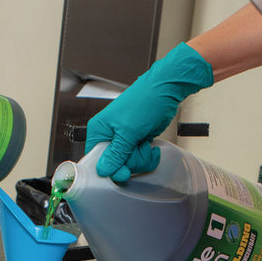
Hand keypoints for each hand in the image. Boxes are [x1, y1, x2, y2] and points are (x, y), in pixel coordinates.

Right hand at [85, 42, 212, 181]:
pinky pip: (138, 159)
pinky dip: (146, 156)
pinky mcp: (135, 141)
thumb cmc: (146, 100)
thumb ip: (116, 154)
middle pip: (113, 164)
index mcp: (99, 130)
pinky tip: (150, 146)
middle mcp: (108, 135)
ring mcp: (123, 140)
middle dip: (130, 161)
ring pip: (127, 163)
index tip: (122, 171)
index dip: (108, 169)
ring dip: (140, 158)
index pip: (94, 160)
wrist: (167, 90)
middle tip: (137, 149)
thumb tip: (102, 170)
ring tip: (145, 144)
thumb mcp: (129, 131)